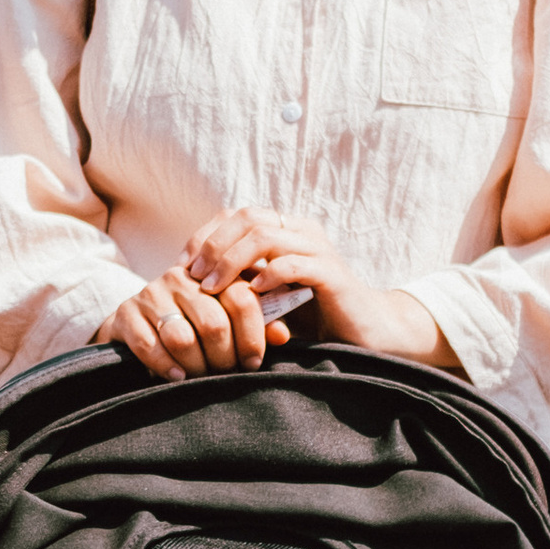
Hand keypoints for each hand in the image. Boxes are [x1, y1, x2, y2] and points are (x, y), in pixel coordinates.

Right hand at [98, 269, 284, 380]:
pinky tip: (177, 377)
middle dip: (224, 358)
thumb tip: (281, 336)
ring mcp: (152, 294)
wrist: (138, 321)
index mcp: (213, 274)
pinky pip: (149, 347)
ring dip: (196, 367)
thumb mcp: (227, 317)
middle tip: (226, 375)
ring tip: (202, 377)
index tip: (254, 362)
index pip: (242, 299)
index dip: (253, 336)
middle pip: (214, 324)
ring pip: (182, 339)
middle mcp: (181, 279)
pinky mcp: (127, 314)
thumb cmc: (194, 323)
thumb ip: (258, 322)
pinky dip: (166, 367)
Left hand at [182, 207, 450, 368]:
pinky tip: (250, 295)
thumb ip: (241, 282)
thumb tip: (191, 283)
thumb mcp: (268, 296)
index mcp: (286, 230)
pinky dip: (267, 276)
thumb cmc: (313, 317)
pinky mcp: (331, 273)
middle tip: (192, 275)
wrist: (366, 334)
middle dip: (213, 245)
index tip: (183, 266)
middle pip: (247, 216)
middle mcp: (301, 231)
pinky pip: (292, 264)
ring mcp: (317, 249)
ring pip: (265, 235)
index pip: (236, 215)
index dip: (206, 235)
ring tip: (212, 287)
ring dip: (232, 260)